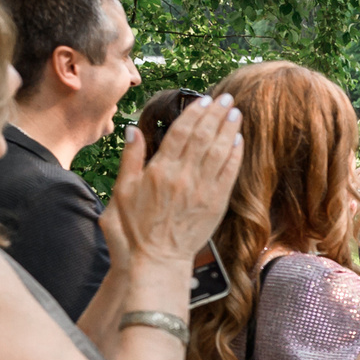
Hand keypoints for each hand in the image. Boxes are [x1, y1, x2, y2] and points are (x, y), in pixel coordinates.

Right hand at [104, 93, 242, 271]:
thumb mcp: (121, 193)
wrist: (156, 261)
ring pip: (219, 151)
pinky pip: (229, 174)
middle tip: (226, 97)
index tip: (204, 99)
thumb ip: (131, 159)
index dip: (195, 113)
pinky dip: (234, 155)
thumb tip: (133, 130)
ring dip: (229, 129)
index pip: (181, 132)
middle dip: (217, 114)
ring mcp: (203, 190)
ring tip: (235, 112)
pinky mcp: (216, 204)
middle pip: (204, 136)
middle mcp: (184, 176)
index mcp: (160, 170)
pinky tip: (238, 141)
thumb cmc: (133, 230)